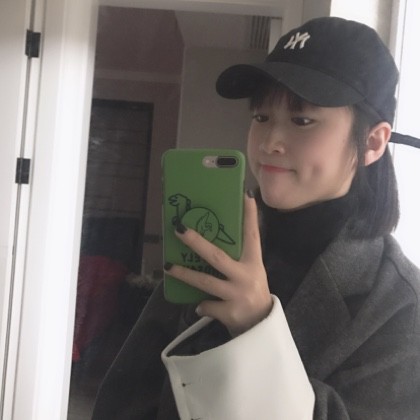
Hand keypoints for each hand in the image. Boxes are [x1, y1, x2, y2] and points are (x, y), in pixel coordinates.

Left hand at [164, 192, 272, 335]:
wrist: (261, 326)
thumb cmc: (252, 293)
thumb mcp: (251, 272)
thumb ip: (237, 259)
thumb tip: (209, 241)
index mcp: (254, 263)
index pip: (252, 235)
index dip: (250, 216)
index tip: (245, 195)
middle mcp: (246, 276)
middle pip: (217, 256)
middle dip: (196, 242)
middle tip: (180, 229)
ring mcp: (237, 294)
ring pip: (205, 282)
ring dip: (185, 274)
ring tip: (168, 267)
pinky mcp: (229, 312)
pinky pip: (206, 305)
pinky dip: (201, 305)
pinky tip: (199, 306)